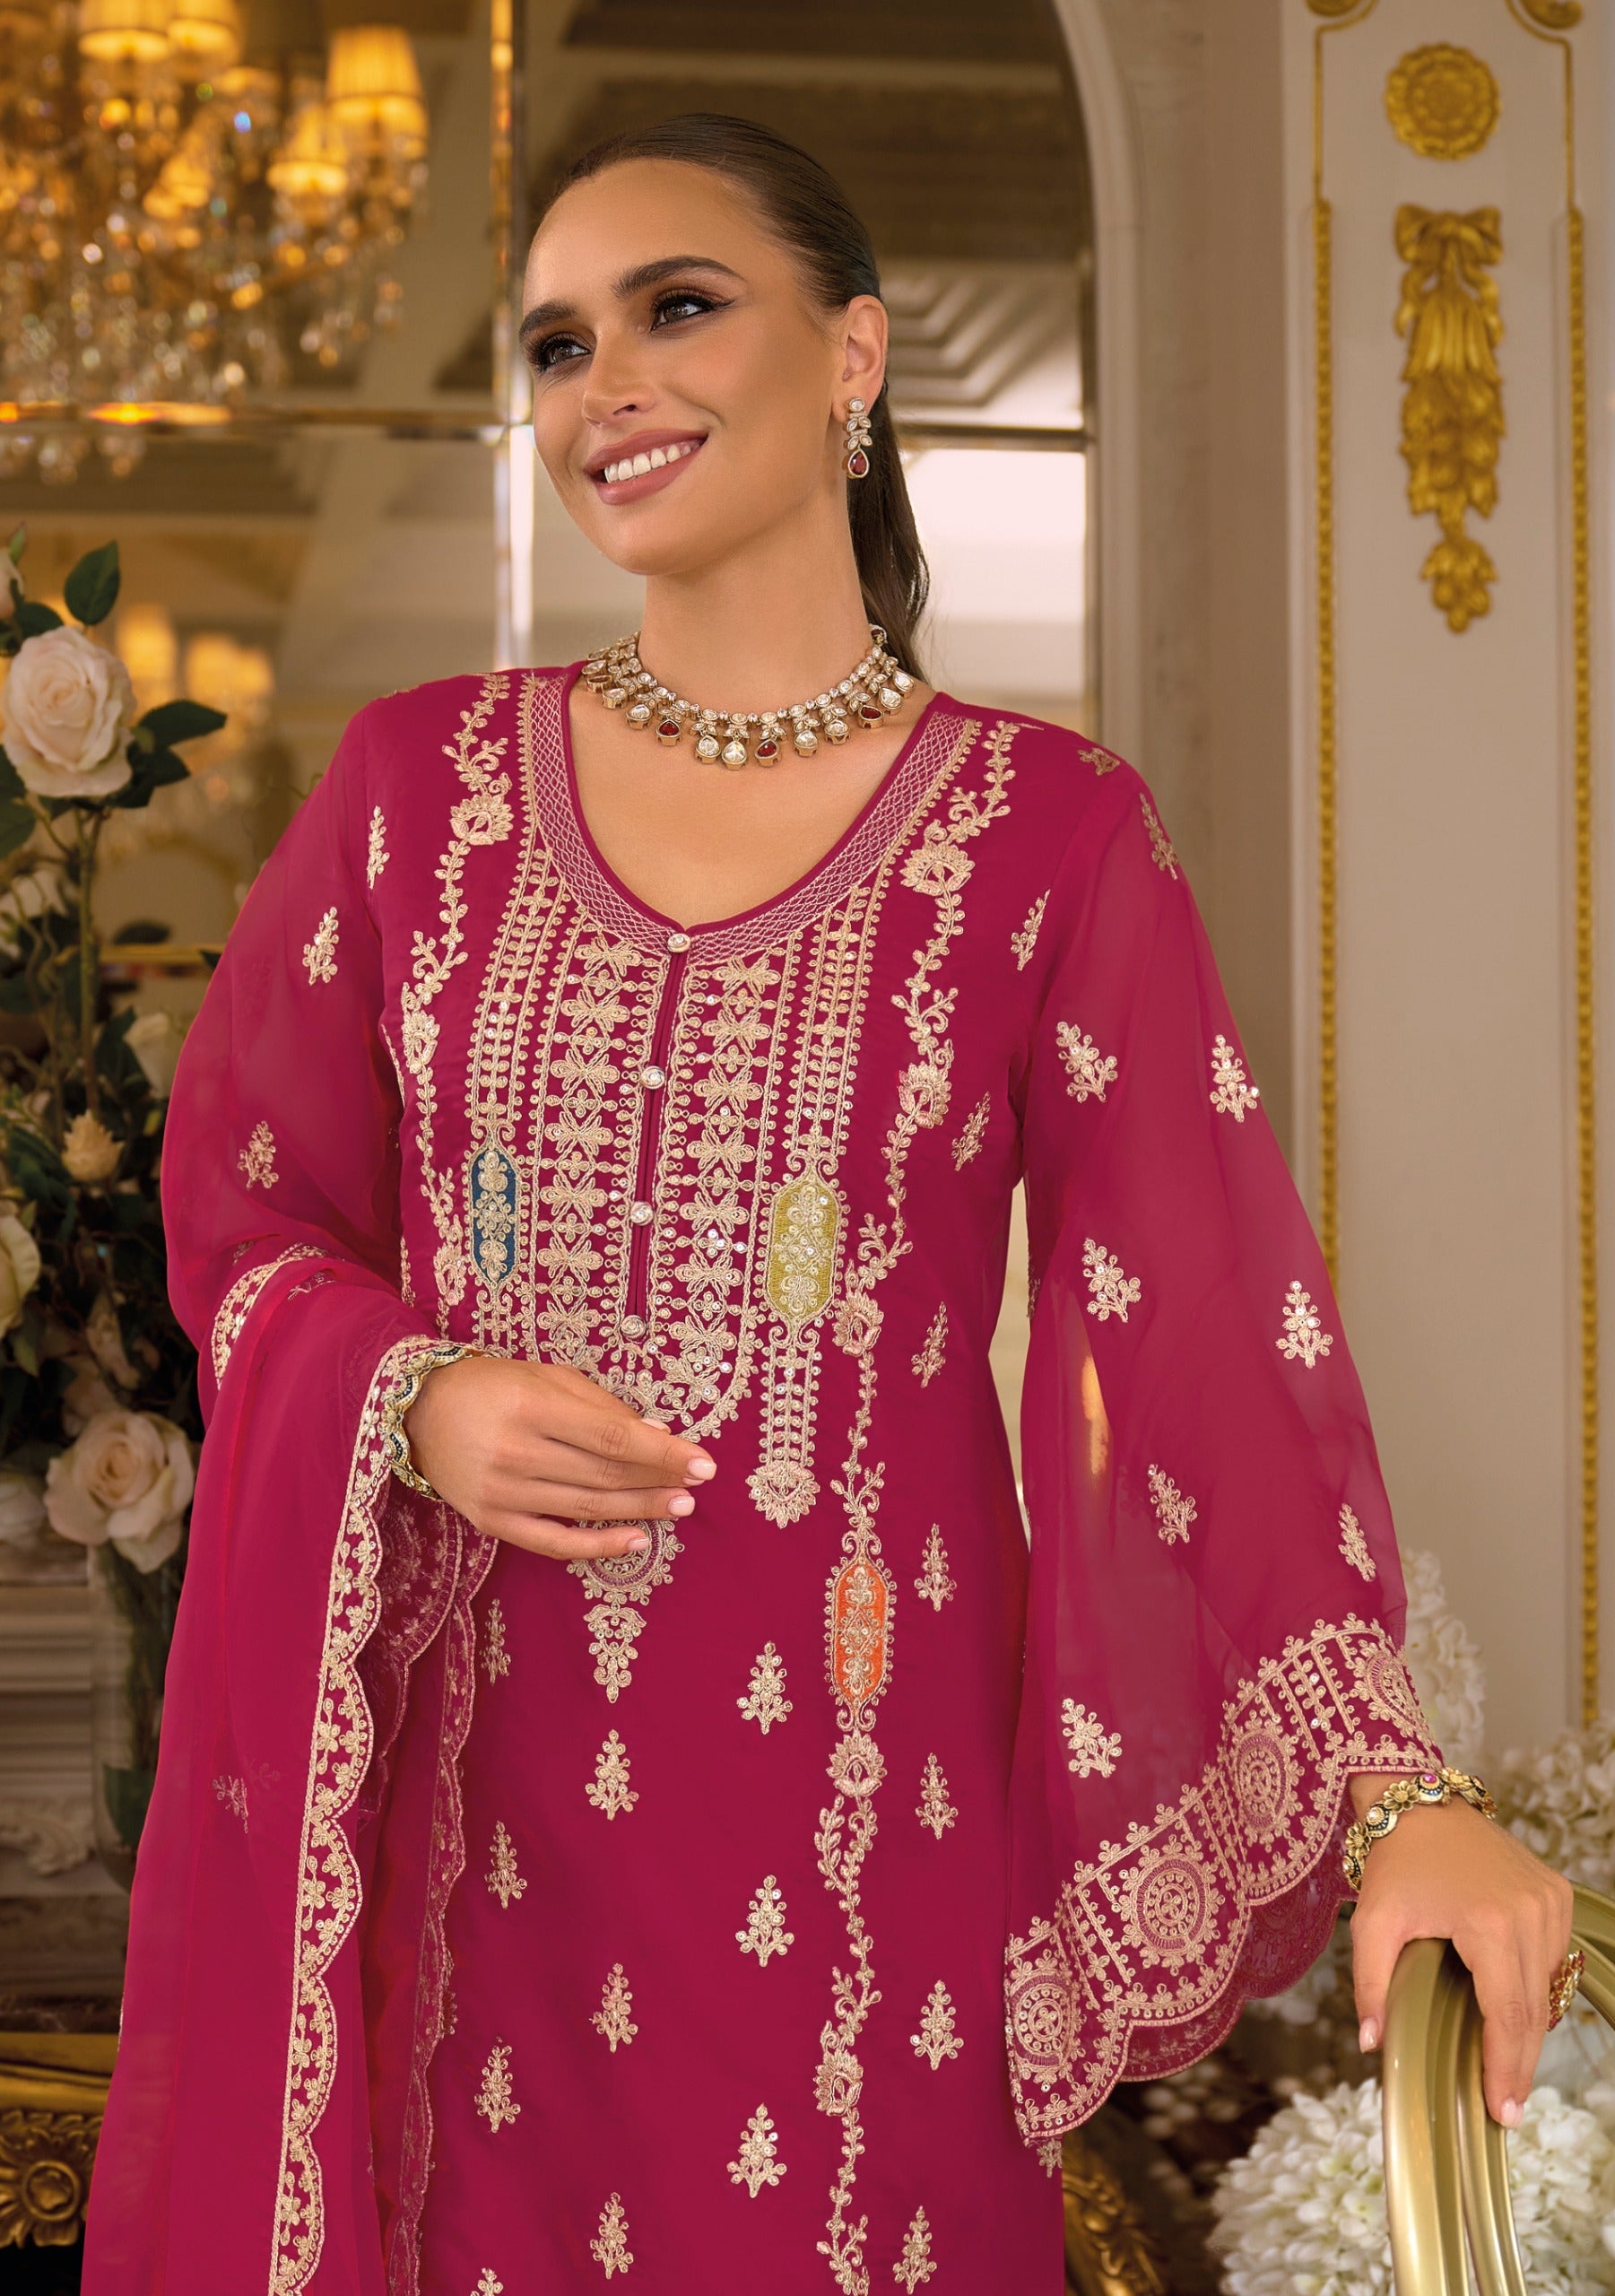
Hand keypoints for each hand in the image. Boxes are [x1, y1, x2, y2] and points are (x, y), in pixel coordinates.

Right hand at [404, 1354, 715, 1559]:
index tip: (703, 1462)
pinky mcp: (492, 1522)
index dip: (661, 1453)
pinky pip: (554, 1543)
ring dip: (640, 1511)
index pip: (612, 1437)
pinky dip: (597, 1546)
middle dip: (657, 1482)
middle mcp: (516, 1453)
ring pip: (586, 1509)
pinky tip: (635, 1542)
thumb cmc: (493, 1385)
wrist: (419, 1411)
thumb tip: (658, 1435)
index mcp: (532, 1407)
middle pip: (604, 1476)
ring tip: (678, 1508)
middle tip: (695, 1487)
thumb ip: (602, 1405)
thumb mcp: (546, 1376)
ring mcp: (502, 1493)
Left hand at [1349, 1773, 1573, 2126]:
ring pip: (1547, 1987)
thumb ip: (1368, 1984)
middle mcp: (1532, 1912)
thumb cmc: (1395, 1863)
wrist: (1421, 1803)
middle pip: (1533, 2010)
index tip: (1502, 2112)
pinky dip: (1535, 1987)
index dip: (1506, 2068)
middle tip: (1506, 2110)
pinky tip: (1510, 2007)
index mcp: (1490, 1923)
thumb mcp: (1371, 1922)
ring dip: (1528, 2028)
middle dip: (1519, 2063)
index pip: (1507, 2015)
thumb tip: (1371, 2044)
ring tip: (1504, 2066)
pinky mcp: (1556, 1894)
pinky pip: (1552, 1958)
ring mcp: (1550, 1901)